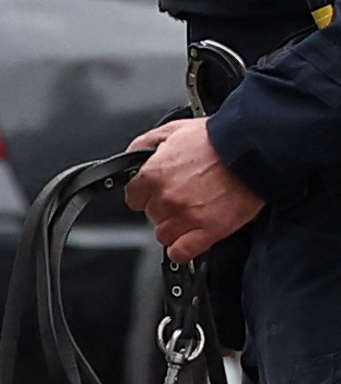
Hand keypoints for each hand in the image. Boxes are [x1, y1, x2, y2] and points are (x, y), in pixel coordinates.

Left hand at [135, 112, 263, 263]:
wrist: (253, 149)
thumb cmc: (217, 139)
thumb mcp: (172, 130)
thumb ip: (144, 145)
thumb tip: (131, 159)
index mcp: (153, 175)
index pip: (134, 198)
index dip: (147, 194)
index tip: (159, 192)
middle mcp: (166, 198)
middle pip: (152, 215)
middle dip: (165, 207)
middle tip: (186, 195)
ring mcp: (186, 216)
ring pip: (164, 235)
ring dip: (176, 227)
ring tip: (195, 212)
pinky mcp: (208, 231)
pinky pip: (180, 252)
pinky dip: (183, 248)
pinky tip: (192, 237)